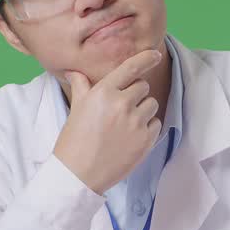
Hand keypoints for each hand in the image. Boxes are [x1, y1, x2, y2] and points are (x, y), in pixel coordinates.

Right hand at [53, 49, 163, 193]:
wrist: (78, 174)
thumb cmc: (74, 140)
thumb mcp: (77, 108)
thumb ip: (82, 87)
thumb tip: (75, 72)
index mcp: (103, 92)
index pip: (131, 67)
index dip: (146, 58)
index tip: (155, 54)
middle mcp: (122, 103)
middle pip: (143, 86)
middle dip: (135, 93)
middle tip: (121, 108)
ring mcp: (136, 122)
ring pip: (152, 104)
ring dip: (143, 110)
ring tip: (125, 124)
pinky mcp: (146, 140)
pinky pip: (156, 124)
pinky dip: (147, 128)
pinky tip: (131, 137)